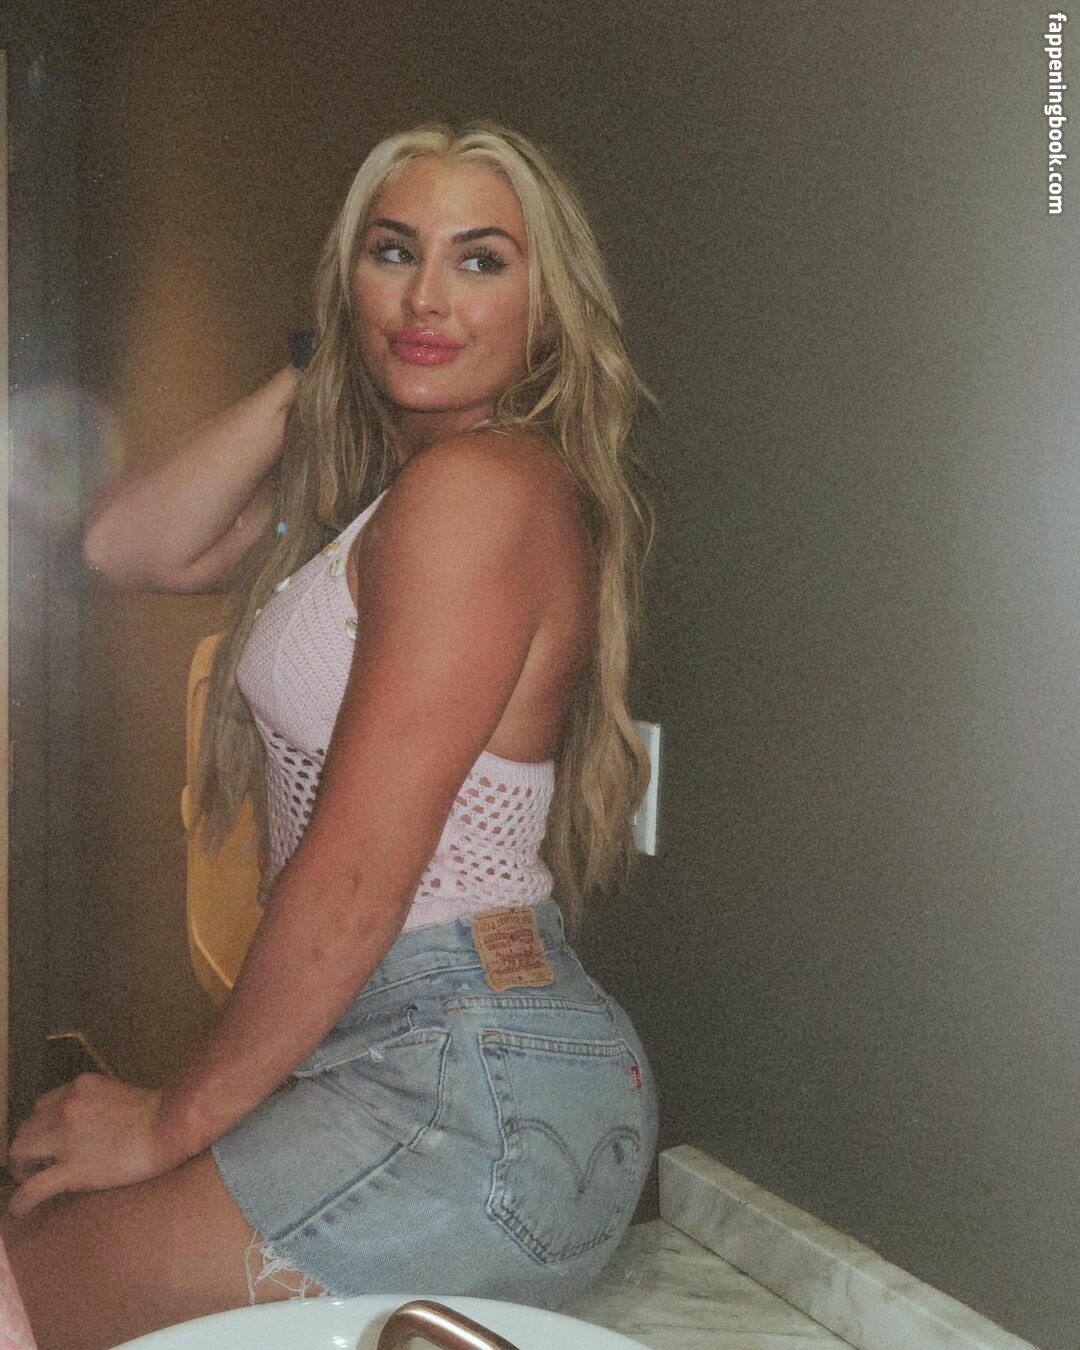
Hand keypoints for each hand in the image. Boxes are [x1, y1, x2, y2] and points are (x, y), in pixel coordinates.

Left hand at [6, 1074, 177, 1217]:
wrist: (170, 1127)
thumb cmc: (156, 1112)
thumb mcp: (117, 1094)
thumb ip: (93, 1104)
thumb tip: (85, 1125)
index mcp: (78, 1088)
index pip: (40, 1107)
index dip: (40, 1126)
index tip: (47, 1141)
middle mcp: (65, 1108)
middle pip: (25, 1128)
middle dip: (27, 1146)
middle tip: (37, 1163)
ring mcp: (66, 1138)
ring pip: (19, 1153)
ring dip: (21, 1168)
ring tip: (30, 1179)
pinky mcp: (71, 1170)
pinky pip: (31, 1188)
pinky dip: (19, 1201)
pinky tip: (19, 1209)